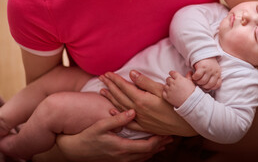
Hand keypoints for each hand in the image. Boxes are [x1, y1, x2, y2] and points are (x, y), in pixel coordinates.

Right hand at [56, 110, 171, 161]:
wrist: (74, 150)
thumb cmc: (87, 136)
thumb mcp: (100, 126)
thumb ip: (117, 119)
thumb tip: (132, 112)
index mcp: (121, 148)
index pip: (146, 146)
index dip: (158, 140)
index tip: (166, 132)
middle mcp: (123, 157)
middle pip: (148, 153)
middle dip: (160, 145)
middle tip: (170, 137)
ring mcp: (120, 160)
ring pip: (143, 157)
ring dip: (154, 150)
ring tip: (164, 142)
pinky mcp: (118, 160)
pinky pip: (137, 159)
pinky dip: (146, 153)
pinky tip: (149, 148)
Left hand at [99, 70, 196, 136]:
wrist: (187, 121)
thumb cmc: (176, 102)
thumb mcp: (162, 88)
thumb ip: (145, 82)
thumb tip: (131, 73)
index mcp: (141, 99)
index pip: (124, 87)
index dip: (115, 79)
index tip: (107, 73)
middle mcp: (138, 110)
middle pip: (120, 96)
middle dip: (110, 86)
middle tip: (101, 78)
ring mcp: (140, 119)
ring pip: (121, 107)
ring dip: (111, 98)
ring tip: (102, 91)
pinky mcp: (145, 126)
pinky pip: (127, 121)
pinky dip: (118, 115)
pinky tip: (112, 111)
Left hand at [163, 71, 194, 107]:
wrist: (190, 102)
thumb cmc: (191, 92)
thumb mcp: (191, 82)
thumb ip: (189, 76)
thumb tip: (189, 72)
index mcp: (178, 78)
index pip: (172, 73)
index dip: (172, 74)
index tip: (173, 75)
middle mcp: (173, 83)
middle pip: (168, 79)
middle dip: (170, 80)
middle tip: (173, 83)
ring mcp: (169, 90)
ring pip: (165, 85)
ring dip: (168, 86)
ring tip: (172, 89)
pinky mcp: (167, 97)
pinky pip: (163, 92)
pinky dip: (166, 92)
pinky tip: (170, 93)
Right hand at [193, 58, 221, 89]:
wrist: (204, 53)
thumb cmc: (208, 65)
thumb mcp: (214, 71)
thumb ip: (212, 78)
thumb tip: (207, 89)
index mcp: (218, 74)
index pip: (217, 85)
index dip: (210, 88)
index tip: (205, 87)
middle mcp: (214, 72)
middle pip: (208, 85)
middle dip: (202, 86)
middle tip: (199, 84)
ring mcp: (208, 69)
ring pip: (202, 81)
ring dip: (197, 82)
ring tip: (196, 80)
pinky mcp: (202, 67)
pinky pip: (197, 76)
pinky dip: (194, 78)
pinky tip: (193, 76)